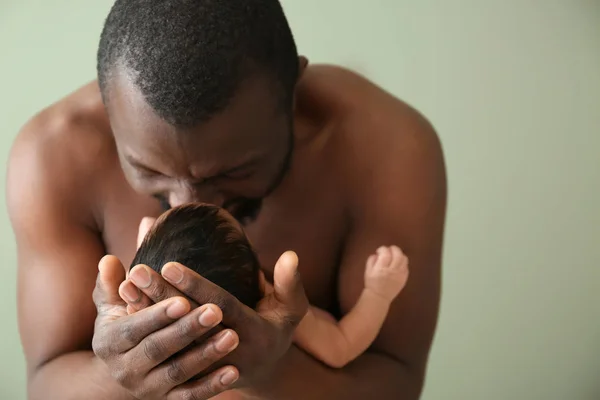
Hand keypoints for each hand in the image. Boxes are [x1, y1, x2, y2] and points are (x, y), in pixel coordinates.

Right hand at [92, 255, 241, 399]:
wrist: (126, 374)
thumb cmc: (126, 328)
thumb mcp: (112, 309)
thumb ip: (110, 285)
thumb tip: (108, 260)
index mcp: (109, 343)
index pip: (133, 329)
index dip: (157, 315)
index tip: (183, 300)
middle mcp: (125, 370)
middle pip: (158, 349)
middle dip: (187, 330)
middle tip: (216, 311)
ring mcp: (148, 389)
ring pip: (178, 372)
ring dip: (206, 355)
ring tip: (232, 336)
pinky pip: (191, 396)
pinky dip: (212, 385)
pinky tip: (233, 371)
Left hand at [124, 251, 308, 389]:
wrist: (264, 373)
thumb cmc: (276, 331)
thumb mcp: (290, 309)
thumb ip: (290, 283)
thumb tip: (291, 254)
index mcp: (252, 332)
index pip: (220, 306)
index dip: (195, 287)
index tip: (169, 264)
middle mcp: (227, 350)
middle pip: (189, 322)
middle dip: (162, 296)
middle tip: (138, 270)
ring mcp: (206, 365)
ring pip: (173, 340)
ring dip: (148, 314)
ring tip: (125, 286)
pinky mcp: (193, 374)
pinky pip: (166, 351)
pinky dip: (147, 331)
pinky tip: (128, 309)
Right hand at [364, 246, 408, 301]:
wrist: (379, 297)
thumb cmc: (372, 283)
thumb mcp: (368, 271)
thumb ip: (371, 260)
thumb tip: (377, 254)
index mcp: (381, 268)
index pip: (385, 253)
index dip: (383, 249)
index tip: (380, 250)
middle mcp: (392, 270)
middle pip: (397, 254)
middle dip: (393, 249)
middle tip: (389, 249)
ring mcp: (400, 275)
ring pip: (404, 259)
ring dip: (400, 254)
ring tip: (395, 255)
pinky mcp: (404, 278)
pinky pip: (407, 267)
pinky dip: (403, 262)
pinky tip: (398, 263)